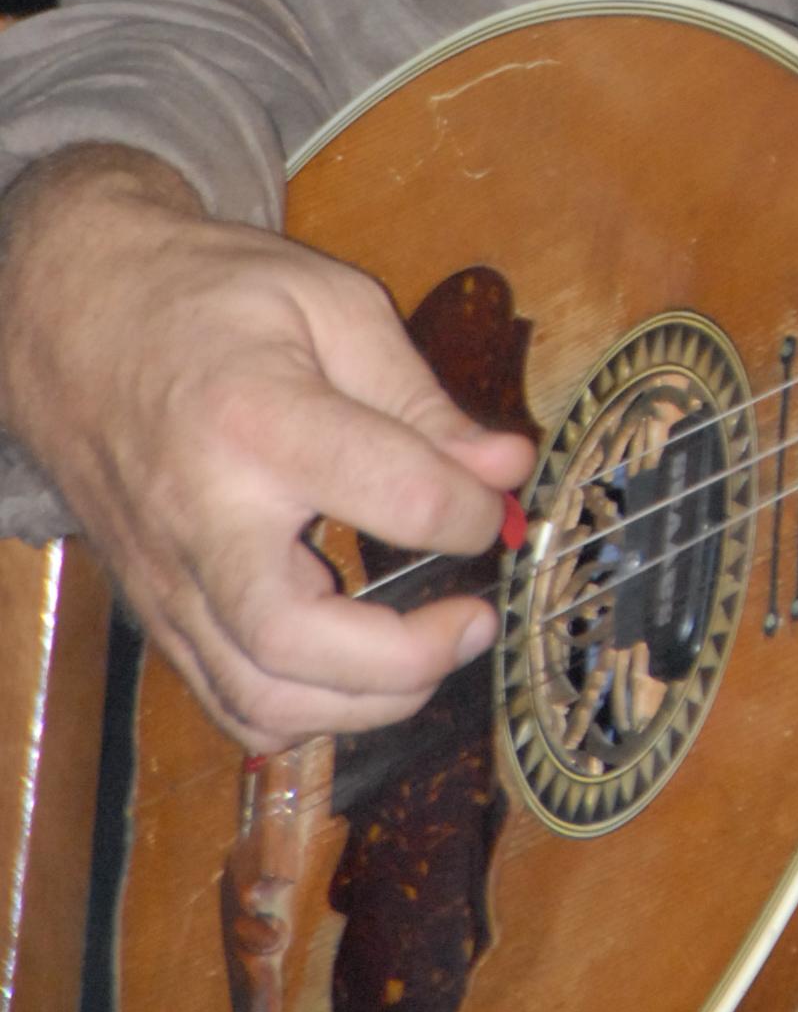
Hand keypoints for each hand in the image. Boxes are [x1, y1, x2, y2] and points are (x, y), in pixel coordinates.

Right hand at [0, 146, 531, 752]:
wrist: (74, 321)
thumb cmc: (209, 298)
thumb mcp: (329, 303)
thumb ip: (421, 395)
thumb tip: (508, 468)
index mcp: (256, 420)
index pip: (390, 494)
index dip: (471, 513)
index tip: (501, 505)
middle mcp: (202, 517)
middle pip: (294, 641)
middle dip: (408, 657)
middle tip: (477, 619)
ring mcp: (169, 578)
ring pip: (260, 698)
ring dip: (367, 703)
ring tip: (434, 652)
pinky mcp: (157, 612)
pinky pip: (229, 703)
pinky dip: (307, 713)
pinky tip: (360, 672)